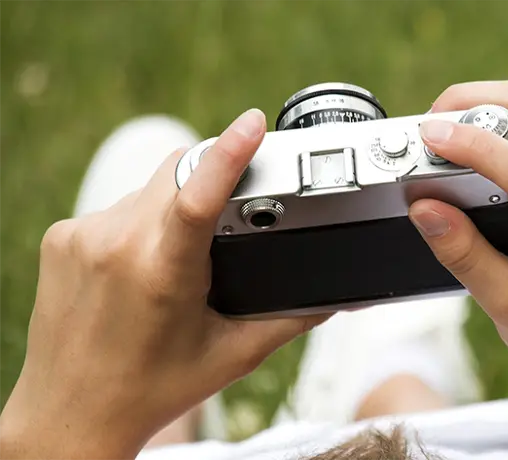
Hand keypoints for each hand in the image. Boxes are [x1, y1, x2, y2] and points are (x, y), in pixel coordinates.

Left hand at [0, 109, 330, 458]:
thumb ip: (294, 317)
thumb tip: (341, 296)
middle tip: (231, 220)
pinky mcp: (61, 237)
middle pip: (179, 173)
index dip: (230, 153)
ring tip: (183, 257)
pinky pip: (118, 206)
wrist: (73, 415)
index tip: (252, 123)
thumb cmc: (153, 389)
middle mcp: (115, 246)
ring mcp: (81, 237)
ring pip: (149, 187)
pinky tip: (144, 264)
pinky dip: (142, 221)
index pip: (199, 196)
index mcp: (163, 273)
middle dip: (211, 181)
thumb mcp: (235, 354)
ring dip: (176, 204)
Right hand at [409, 79, 507, 384]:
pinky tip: (472, 158)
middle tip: (428, 127)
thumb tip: (424, 208)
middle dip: (471, 99)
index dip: (472, 144)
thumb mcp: (507, 308)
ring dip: (484, 108)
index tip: (428, 136)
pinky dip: (498, 126)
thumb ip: (465, 256)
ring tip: (442, 142)